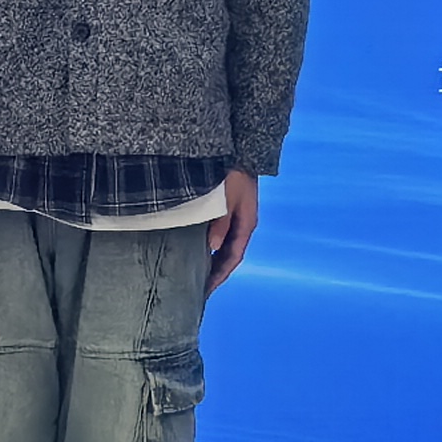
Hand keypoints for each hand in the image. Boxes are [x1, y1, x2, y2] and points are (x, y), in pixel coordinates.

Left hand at [206, 171, 261, 292]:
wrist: (243, 151)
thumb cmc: (235, 174)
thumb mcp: (228, 198)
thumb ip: (221, 222)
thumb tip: (213, 247)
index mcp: (246, 224)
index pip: (233, 257)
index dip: (220, 275)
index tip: (205, 290)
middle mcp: (242, 224)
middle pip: (229, 255)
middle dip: (215, 273)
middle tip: (198, 289)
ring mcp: (236, 217)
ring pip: (224, 246)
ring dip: (212, 260)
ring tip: (195, 273)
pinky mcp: (227, 210)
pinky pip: (219, 234)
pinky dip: (210, 246)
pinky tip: (197, 249)